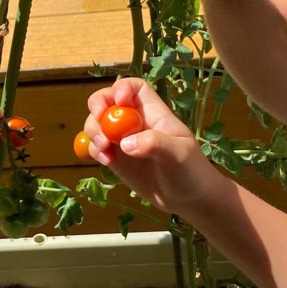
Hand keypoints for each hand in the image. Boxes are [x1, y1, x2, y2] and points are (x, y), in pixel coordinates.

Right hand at [84, 78, 226, 215]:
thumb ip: (155, 144)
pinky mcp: (117, 159)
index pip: (135, 88)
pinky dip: (95, 151)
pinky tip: (107, 162)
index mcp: (154, 113)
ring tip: (104, 149)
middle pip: (108, 101)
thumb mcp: (179, 154)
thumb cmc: (192, 171)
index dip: (122, 87)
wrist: (190, 200)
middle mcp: (136, 123)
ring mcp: (124, 141)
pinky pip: (97, 148)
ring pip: (98, 124)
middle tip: (98, 119)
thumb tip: (125, 144)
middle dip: (97, 105)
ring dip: (94, 131)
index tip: (118, 101)